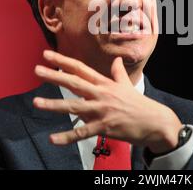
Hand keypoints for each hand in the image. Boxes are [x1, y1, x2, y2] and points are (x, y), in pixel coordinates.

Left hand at [33, 50, 182, 153]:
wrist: (155, 122)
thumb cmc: (141, 104)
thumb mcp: (128, 85)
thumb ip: (118, 73)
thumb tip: (116, 60)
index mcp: (106, 84)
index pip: (81, 69)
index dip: (64, 61)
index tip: (48, 55)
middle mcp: (101, 95)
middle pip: (74, 83)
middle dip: (54, 76)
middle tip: (37, 70)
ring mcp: (102, 111)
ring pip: (74, 107)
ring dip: (54, 105)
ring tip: (37, 103)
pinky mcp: (104, 127)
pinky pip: (82, 133)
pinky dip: (67, 137)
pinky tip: (53, 138)